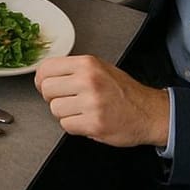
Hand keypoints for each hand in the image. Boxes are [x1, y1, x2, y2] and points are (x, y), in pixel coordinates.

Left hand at [35, 55, 169, 147]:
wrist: (149, 112)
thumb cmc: (122, 90)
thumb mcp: (99, 67)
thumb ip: (73, 69)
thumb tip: (46, 74)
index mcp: (86, 64)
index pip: (46, 68)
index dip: (41, 79)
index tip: (44, 85)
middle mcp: (88, 80)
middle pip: (47, 89)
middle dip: (52, 97)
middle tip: (65, 100)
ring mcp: (91, 103)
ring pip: (55, 109)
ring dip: (64, 113)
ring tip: (79, 111)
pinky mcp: (95, 124)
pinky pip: (66, 125)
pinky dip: (73, 125)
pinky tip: (85, 120)